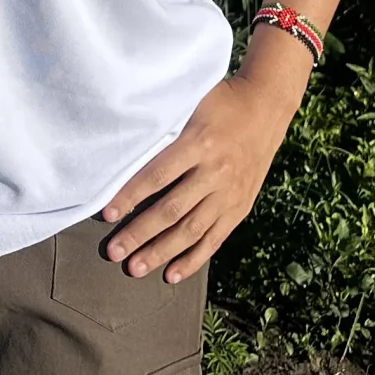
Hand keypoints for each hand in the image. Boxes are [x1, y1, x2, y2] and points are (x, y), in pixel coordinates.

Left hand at [100, 34, 308, 282]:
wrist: (267, 106)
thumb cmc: (221, 100)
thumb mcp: (192, 101)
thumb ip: (165, 121)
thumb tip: (124, 136)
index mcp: (199, 142)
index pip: (157, 174)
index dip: (131, 195)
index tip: (107, 214)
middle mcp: (215, 171)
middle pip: (172, 209)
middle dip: (140, 234)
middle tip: (113, 253)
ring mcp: (230, 193)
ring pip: (192, 230)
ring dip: (162, 252)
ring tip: (136, 268)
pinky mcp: (240, 207)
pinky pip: (215, 238)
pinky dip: (193, 259)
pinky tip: (172, 274)